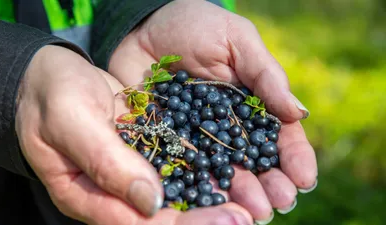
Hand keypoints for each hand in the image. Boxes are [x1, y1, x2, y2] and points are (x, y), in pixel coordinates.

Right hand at [15, 45, 252, 224]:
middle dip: (203, 218)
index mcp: (86, 196)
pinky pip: (174, 166)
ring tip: (247, 202)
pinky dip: (200, 171)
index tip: (224, 221)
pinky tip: (228, 171)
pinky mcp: (142, 151)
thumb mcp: (71, 123)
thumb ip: (106, 163)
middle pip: (161, 217)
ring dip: (208, 200)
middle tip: (245, 217)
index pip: (139, 224)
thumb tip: (151, 202)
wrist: (49, 77)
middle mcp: (112, 192)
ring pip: (172, 195)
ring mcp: (129, 173)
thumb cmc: (51, 97)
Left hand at [108, 0, 317, 222]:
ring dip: (239, 193)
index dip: (294, 157)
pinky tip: (208, 200)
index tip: (304, 178)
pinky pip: (183, 168)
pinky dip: (196, 186)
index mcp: (251, 103)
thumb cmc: (195, 25)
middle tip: (279, 202)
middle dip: (270, 184)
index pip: (279, 135)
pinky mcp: (166, 141)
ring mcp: (197, 137)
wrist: (142, 26)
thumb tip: (299, 113)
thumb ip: (265, 75)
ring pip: (222, 172)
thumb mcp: (237, 40)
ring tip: (253, 210)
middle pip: (253, 162)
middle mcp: (227, 127)